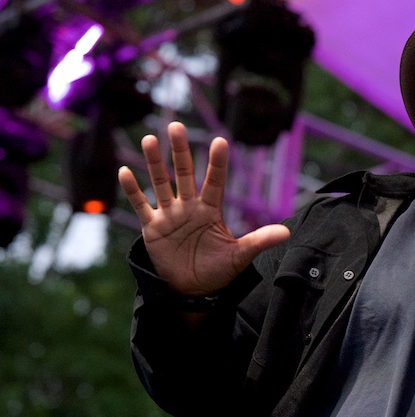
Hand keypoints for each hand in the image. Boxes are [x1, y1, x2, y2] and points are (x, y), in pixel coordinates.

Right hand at [118, 122, 289, 295]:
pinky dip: (132, 190)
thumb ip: (259, 241)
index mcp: (211, 210)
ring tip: (150, 139)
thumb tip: (287, 233)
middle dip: (180, 151)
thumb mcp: (240, 256)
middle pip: (184, 173)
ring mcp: (170, 215)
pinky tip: (125, 170)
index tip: (220, 141)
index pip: (215, 181)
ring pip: (161, 183)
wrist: (193, 290)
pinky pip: (141, 205)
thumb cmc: (219, 270)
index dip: (217, 163)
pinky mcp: (152, 228)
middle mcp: (189, 207)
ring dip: (154, 163)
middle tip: (175, 126)